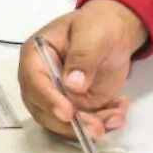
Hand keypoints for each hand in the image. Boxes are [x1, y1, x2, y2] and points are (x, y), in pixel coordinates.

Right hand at [18, 0, 147, 139]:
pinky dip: (101, 123)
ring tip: (116, 116)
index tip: (68, 113)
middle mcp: (40, 80)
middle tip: (97, 127)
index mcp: (35, 54)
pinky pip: (82, 123)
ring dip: (90, 126)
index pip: (34, 81)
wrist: (113, 34)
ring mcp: (57, 96)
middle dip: (70, 123)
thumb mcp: (92, 31)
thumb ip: (83, 55)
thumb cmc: (97, 25)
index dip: (48, 99)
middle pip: (43, 109)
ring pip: (63, 122)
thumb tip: (72, 85)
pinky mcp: (74, 107)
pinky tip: (118, 113)